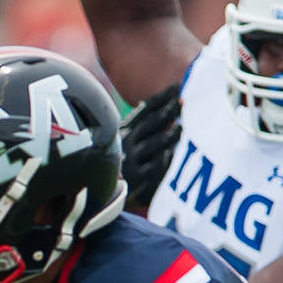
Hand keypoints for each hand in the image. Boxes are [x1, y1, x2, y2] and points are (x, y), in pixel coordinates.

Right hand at [120, 83, 182, 211]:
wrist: (97, 195)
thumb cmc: (113, 165)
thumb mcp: (117, 143)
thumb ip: (135, 128)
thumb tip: (156, 107)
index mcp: (120, 132)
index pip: (145, 110)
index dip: (162, 98)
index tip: (177, 87)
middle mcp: (124, 143)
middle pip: (152, 123)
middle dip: (169, 110)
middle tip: (185, 100)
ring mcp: (130, 161)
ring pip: (155, 143)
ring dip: (171, 134)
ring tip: (183, 126)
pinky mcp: (135, 179)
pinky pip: (153, 167)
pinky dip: (162, 160)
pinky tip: (170, 153)